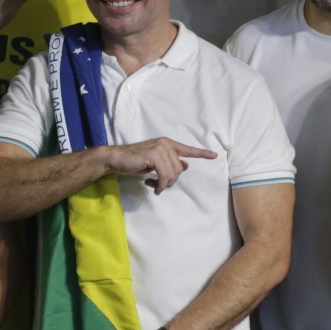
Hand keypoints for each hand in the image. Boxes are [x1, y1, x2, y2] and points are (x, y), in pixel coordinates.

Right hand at [104, 138, 218, 194]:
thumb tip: (185, 165)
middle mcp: (165, 144)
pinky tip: (151, 185)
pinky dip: (159, 184)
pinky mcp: (153, 155)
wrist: (116, 159)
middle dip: (170, 181)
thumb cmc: (135, 161)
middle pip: (179, 169)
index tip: (214, 155)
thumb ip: (170, 162)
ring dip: (163, 184)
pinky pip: (164, 175)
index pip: (187, 149)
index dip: (201, 153)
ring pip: (173, 173)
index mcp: (167, 144)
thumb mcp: (155, 163)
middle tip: (157, 185)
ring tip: (154, 185)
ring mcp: (160, 148)